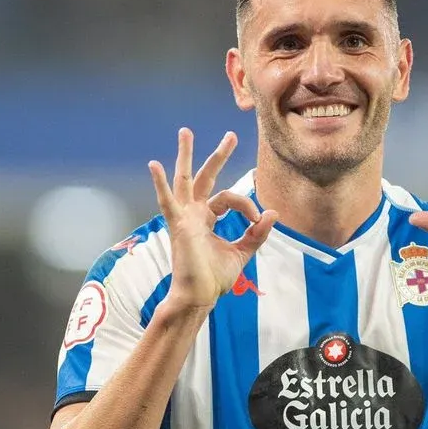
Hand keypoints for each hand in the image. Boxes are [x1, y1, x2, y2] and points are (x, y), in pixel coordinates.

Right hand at [149, 129, 276, 308]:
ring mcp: (183, 217)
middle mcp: (193, 213)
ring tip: (185, 132)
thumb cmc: (214, 278)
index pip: (229, 198)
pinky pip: (167, 201)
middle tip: (231, 136)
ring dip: (186, 156)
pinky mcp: (177, 225)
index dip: (247, 205)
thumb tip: (273, 213)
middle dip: (218, 156)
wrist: (199, 296)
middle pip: (205, 177)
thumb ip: (256, 233)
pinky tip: (154, 165)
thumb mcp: (242, 252)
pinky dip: (160, 184)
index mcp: (206, 218)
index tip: (258, 219)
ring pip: (184, 180)